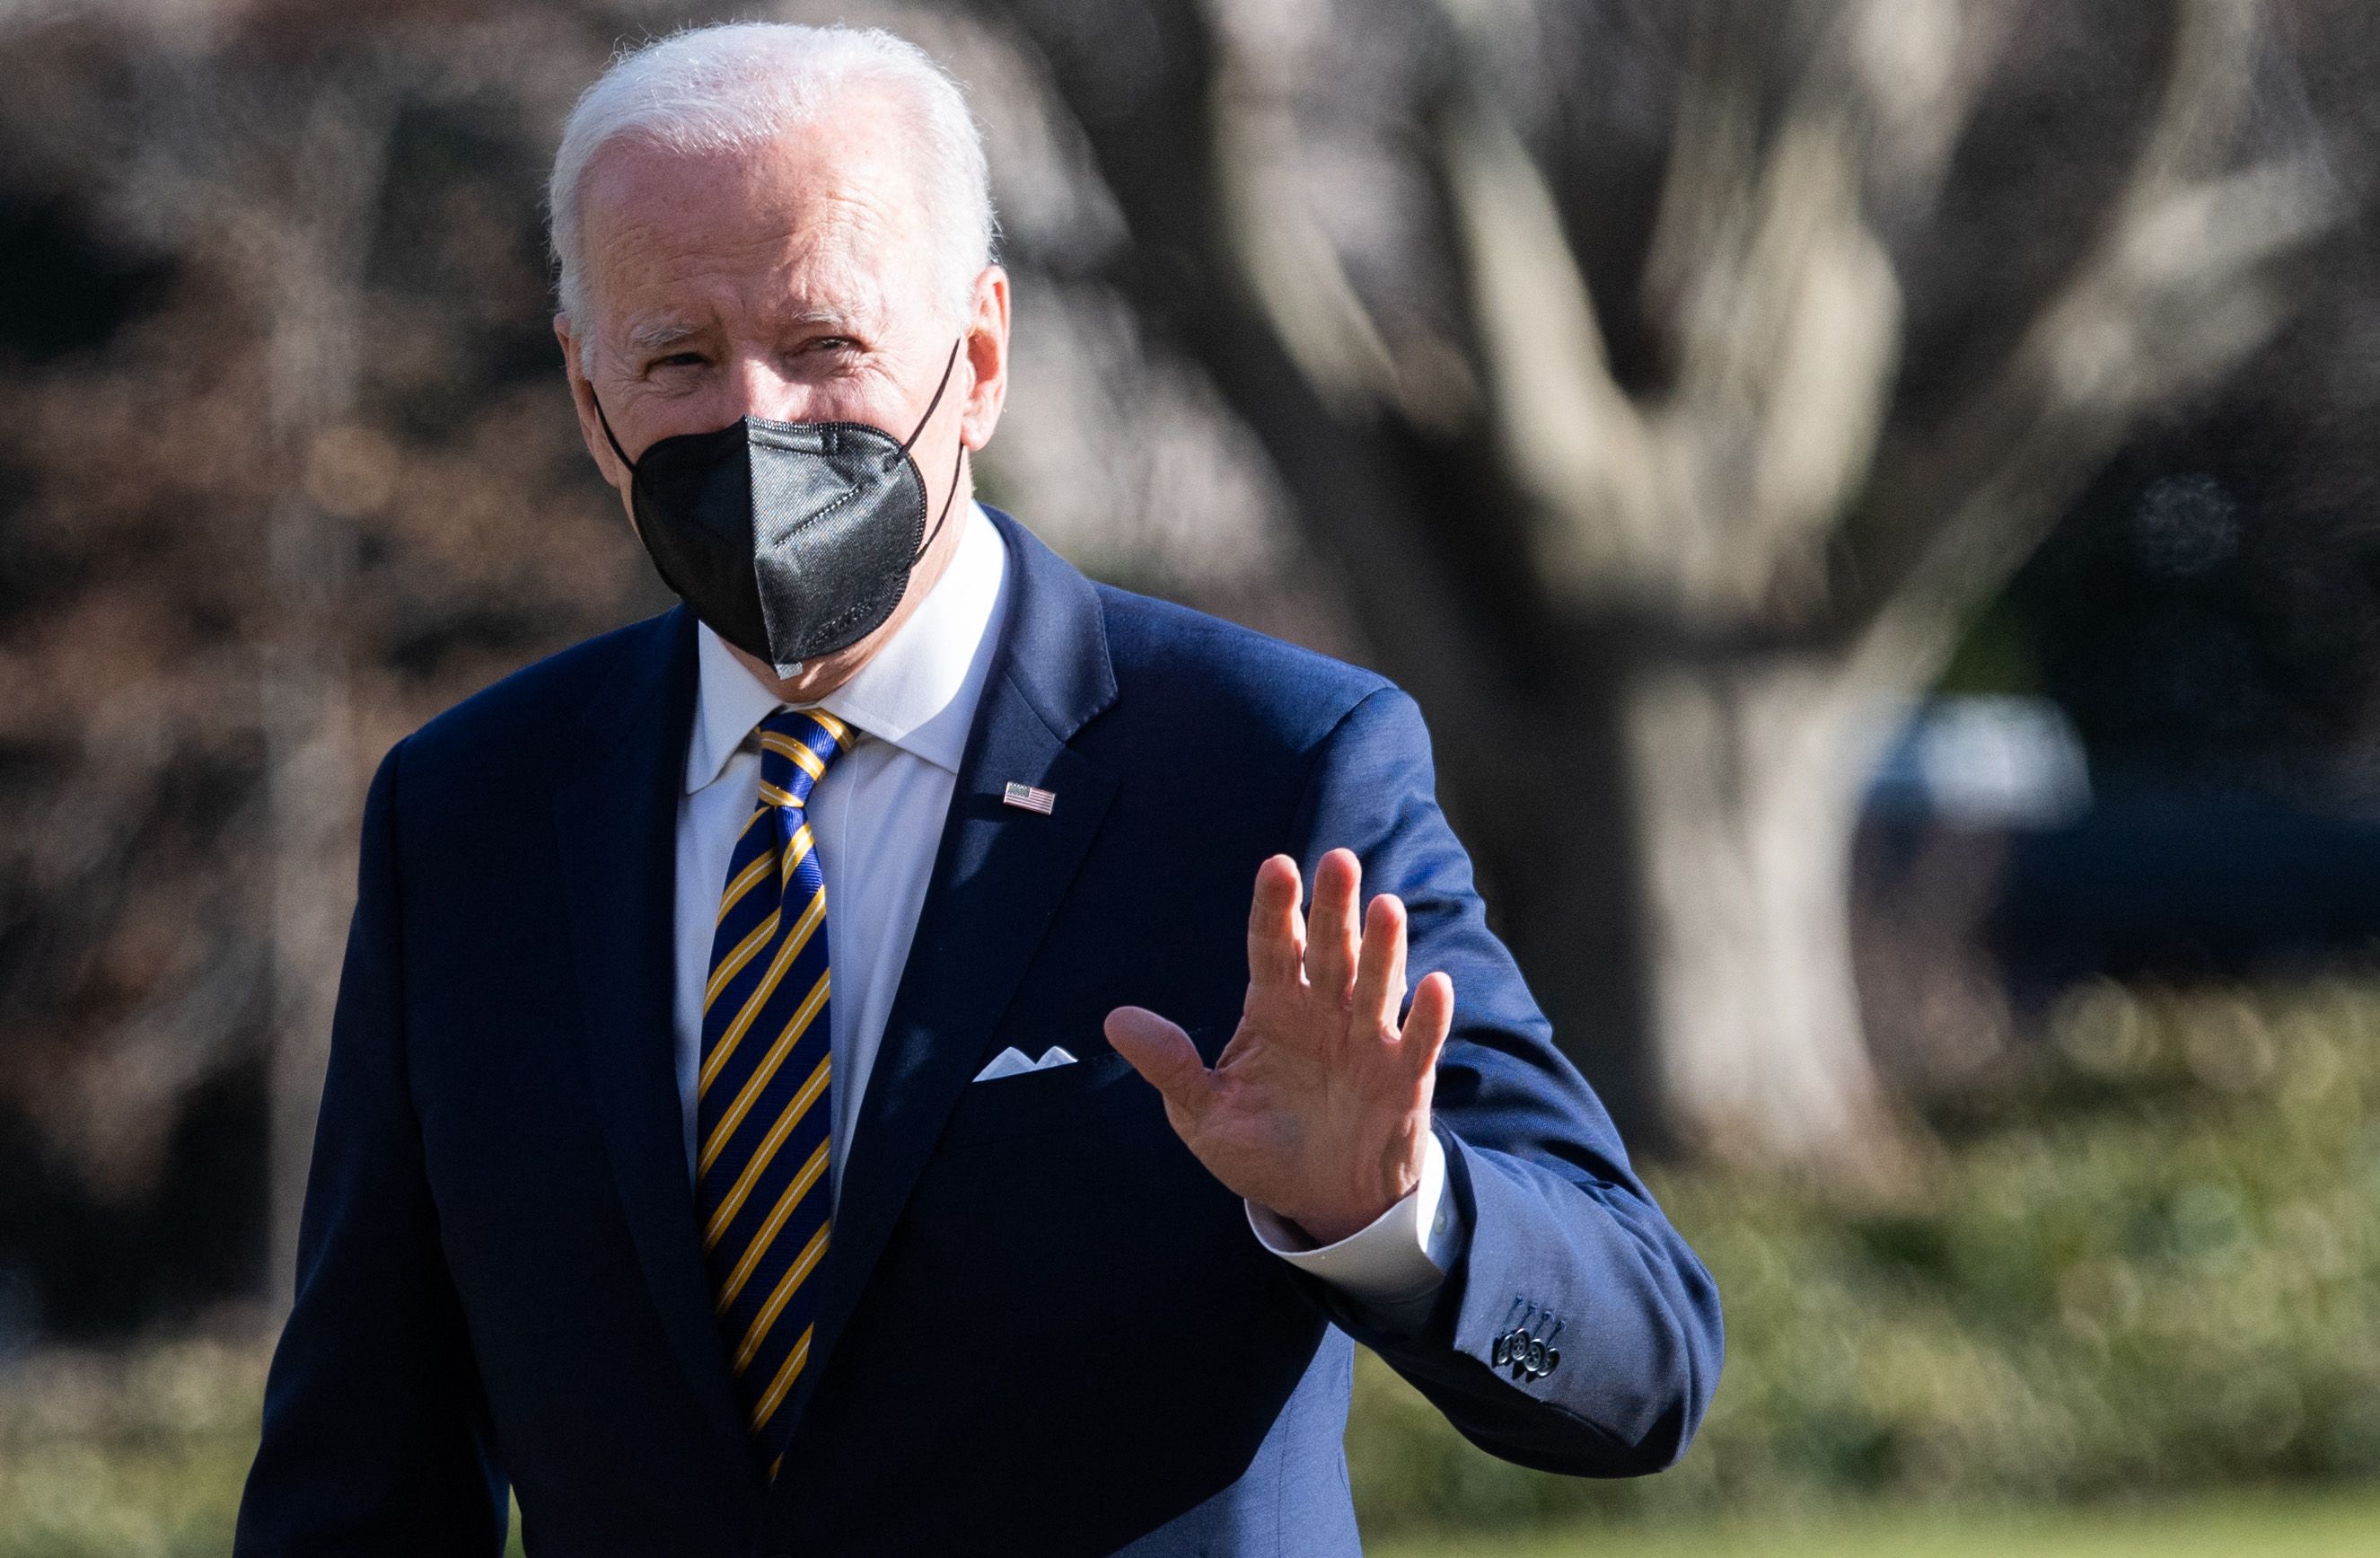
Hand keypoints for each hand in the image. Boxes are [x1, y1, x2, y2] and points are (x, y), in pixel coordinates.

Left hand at [1105, 848, 1454, 1244]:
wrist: (1322, 1200)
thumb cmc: (1261, 1146)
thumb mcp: (1203, 1113)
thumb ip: (1170, 1066)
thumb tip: (1115, 1020)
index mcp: (1273, 1009)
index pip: (1272, 947)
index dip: (1275, 908)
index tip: (1277, 866)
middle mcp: (1323, 1012)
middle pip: (1328, 951)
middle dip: (1333, 908)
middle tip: (1338, 860)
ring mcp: (1367, 1040)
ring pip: (1377, 983)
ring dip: (1383, 947)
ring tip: (1385, 907)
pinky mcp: (1405, 1077)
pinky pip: (1418, 1040)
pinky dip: (1428, 1015)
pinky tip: (1434, 983)